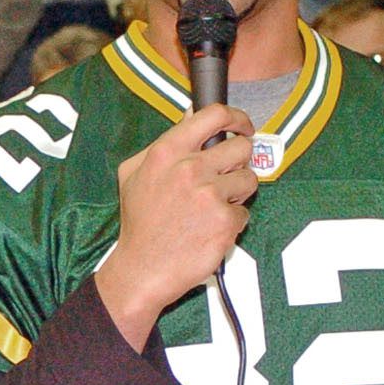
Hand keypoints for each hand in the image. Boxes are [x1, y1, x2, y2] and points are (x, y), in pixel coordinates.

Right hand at [95, 103, 257, 350]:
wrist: (142, 269)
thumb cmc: (139, 224)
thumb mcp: (134, 174)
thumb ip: (163, 143)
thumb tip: (190, 116)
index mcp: (167, 152)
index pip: (214, 115)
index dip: (236, 118)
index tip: (242, 127)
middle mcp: (189, 169)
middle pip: (241, 147)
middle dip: (237, 163)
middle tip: (224, 178)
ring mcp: (210, 195)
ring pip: (249, 179)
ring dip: (237, 193)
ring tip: (212, 209)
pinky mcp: (225, 221)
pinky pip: (244, 212)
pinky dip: (231, 223)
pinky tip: (210, 230)